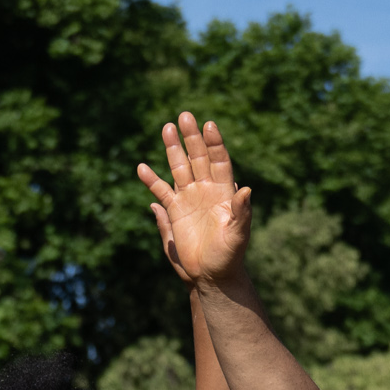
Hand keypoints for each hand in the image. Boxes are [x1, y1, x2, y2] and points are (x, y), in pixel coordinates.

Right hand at [137, 113, 253, 284]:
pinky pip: (161, 191)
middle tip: (185, 116)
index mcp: (224, 192)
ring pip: (179, 168)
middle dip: (191, 138)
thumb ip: (242, 212)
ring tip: (167, 127)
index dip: (214, 143)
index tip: (209, 125)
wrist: (213, 274)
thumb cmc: (230, 255)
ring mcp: (190, 198)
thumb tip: (247, 189)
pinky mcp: (175, 211)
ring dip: (173, 149)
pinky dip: (152, 180)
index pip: (219, 161)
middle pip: (198, 157)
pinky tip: (142, 167)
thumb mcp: (238, 235)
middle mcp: (206, 190)